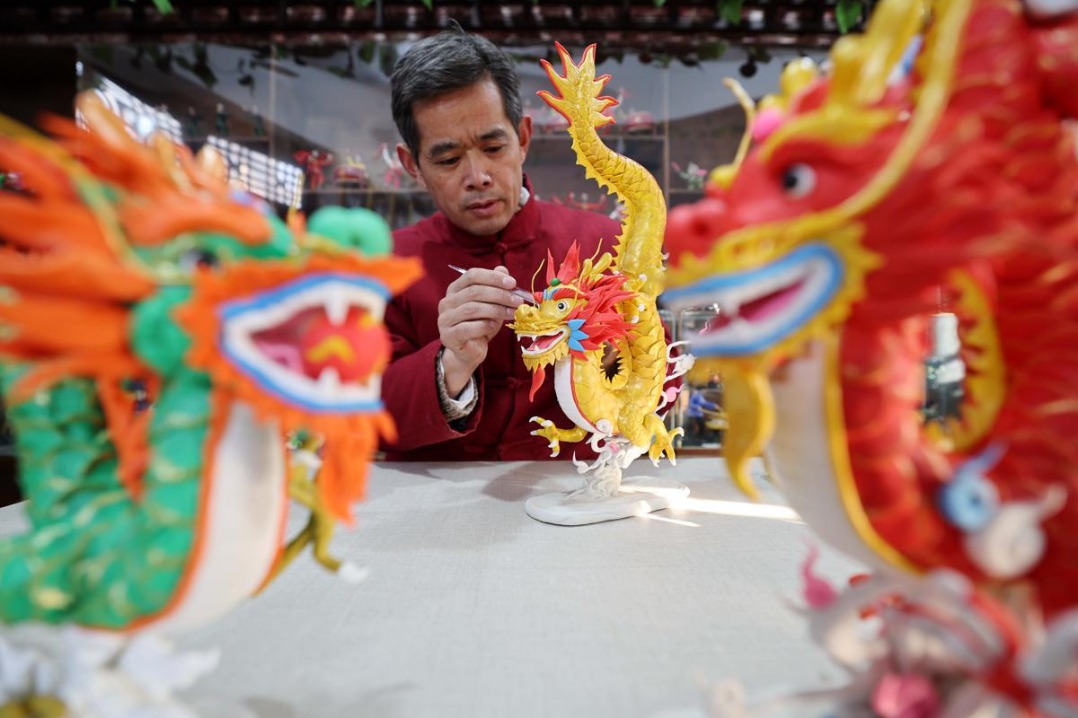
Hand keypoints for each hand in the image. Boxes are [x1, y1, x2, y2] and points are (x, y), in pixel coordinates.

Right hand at [438, 266, 522, 395]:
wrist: (468, 352)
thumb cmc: (480, 325)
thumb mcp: (491, 304)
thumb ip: (495, 287)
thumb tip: (503, 269)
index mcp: (455, 289)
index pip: (472, 275)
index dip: (493, 277)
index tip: (512, 283)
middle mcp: (447, 302)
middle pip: (474, 292)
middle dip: (500, 295)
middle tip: (518, 301)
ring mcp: (445, 319)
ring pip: (472, 309)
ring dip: (496, 310)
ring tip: (512, 313)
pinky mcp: (449, 335)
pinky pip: (468, 328)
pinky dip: (485, 325)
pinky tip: (495, 325)